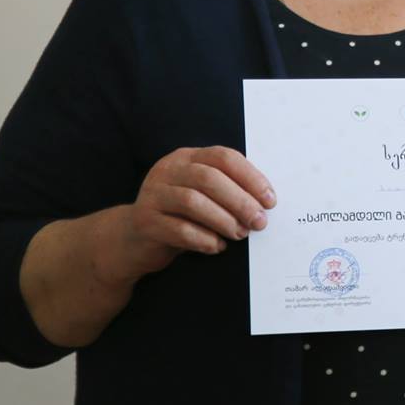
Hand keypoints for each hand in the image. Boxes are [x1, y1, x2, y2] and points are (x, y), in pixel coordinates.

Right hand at [110, 146, 276, 279]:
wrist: (134, 239)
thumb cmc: (180, 215)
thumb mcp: (203, 195)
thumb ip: (227, 190)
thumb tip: (265, 204)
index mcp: (187, 157)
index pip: (224, 157)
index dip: (251, 177)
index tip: (269, 200)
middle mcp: (168, 170)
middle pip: (209, 178)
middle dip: (240, 201)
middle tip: (259, 222)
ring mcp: (152, 194)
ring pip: (193, 202)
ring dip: (223, 220)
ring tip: (240, 234)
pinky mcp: (144, 221)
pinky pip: (178, 229)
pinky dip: (204, 239)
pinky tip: (217, 246)